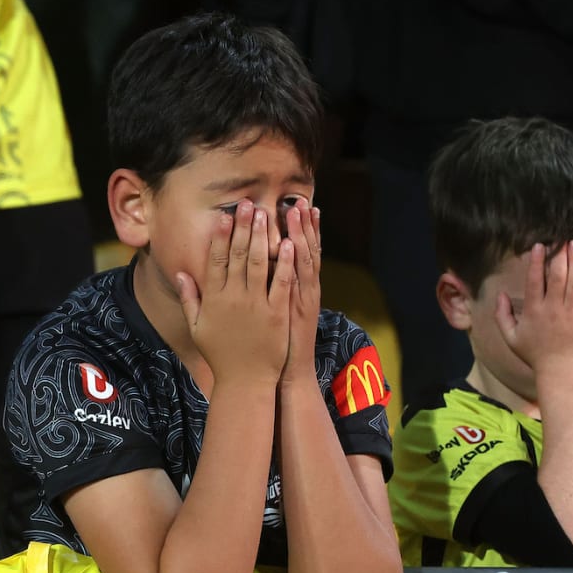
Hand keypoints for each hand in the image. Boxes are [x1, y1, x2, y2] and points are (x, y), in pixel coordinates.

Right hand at [176, 200, 294, 382]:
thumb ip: (190, 298)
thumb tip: (181, 273)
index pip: (216, 260)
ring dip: (263, 236)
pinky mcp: (277, 313)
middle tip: (247, 204)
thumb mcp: (197, 328)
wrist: (245, 382)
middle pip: (239, 255)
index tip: (224, 216)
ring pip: (260, 263)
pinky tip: (288, 243)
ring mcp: (257, 305)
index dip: (221, 237)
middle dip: (243, 227)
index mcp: (214, 299)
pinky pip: (281, 283)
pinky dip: (284, 263)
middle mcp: (234, 298)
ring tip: (266, 214)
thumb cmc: (221, 356)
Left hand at [280, 197, 321, 384]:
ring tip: (297, 212)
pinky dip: (295, 264)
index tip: (297, 206)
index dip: (300, 229)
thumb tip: (267, 268)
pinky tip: (291, 244)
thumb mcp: (278, 313)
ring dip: (300, 234)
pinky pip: (295, 282)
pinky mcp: (295, 310)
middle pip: (305, 250)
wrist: (289, 372)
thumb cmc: (279, 344)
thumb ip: (276, 290)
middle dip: (302, 225)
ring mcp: (302, 298)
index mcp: (298, 288)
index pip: (299, 252)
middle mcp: (304, 289)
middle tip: (299, 200)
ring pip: (304, 260)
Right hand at [496, 241, 572, 371]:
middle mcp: (553, 309)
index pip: (535, 280)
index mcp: (534, 311)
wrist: (561, 370)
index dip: (537, 261)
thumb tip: (501, 294)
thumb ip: (502, 315)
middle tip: (564, 239)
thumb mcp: (511, 337)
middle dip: (561, 255)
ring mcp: (572, 313)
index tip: (540, 246)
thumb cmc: (534, 354)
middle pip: (558, 276)